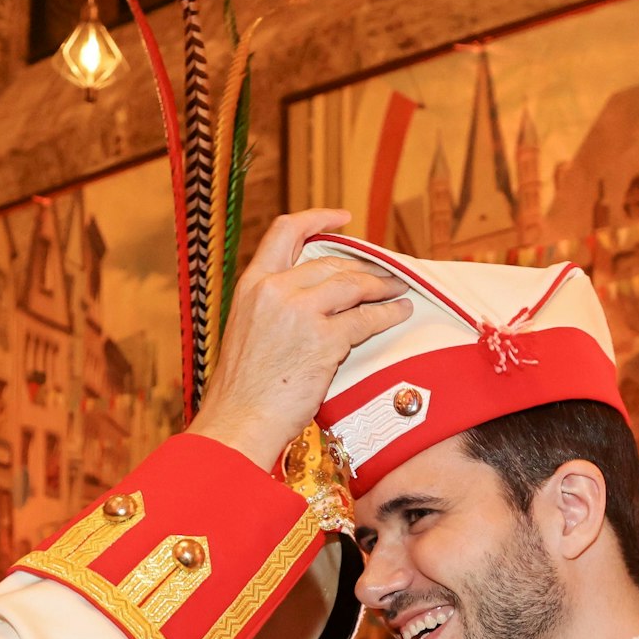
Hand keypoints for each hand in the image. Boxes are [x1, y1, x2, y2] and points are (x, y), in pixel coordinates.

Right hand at [189, 209, 411, 470]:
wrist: (238, 420)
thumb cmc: (243, 389)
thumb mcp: (249, 331)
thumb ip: (274, 307)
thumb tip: (314, 299)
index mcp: (252, 285)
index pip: (285, 233)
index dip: (318, 219)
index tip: (343, 218)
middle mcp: (275, 290)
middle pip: (331, 262)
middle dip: (364, 267)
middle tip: (386, 273)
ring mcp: (300, 313)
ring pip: (353, 285)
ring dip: (382, 287)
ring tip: (400, 289)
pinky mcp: (323, 340)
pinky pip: (365, 319)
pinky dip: (387, 315)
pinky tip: (398, 314)